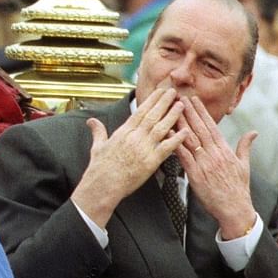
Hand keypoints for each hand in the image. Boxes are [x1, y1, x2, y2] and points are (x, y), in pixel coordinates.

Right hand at [71, 85, 189, 226]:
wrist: (102, 185)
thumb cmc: (99, 168)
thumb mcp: (97, 146)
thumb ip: (98, 131)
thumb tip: (92, 121)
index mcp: (123, 132)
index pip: (140, 111)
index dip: (152, 100)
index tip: (160, 92)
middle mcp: (134, 137)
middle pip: (153, 115)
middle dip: (164, 102)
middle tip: (174, 92)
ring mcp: (143, 149)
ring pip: (161, 127)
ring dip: (173, 115)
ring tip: (182, 105)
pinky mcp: (150, 162)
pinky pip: (167, 148)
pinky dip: (177, 139)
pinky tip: (185, 132)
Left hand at [174, 95, 255, 236]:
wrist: (234, 210)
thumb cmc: (239, 189)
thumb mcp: (244, 165)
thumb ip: (245, 146)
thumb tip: (253, 132)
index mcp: (225, 150)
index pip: (212, 126)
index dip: (202, 112)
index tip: (195, 100)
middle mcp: (214, 154)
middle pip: (199, 128)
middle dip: (189, 111)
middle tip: (179, 97)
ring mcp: (204, 164)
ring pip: (190, 139)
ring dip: (180, 123)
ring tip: (171, 110)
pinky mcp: (195, 175)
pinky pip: (183, 157)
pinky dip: (174, 144)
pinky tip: (166, 135)